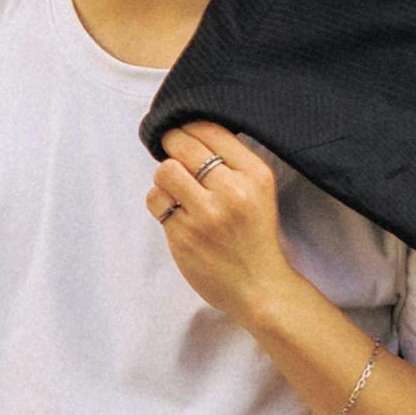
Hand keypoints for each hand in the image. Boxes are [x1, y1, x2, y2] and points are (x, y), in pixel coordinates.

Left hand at [148, 124, 303, 327]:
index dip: (188, 127)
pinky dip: (159, 202)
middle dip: (170, 145)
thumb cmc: (254, 236)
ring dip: (164, 178)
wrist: (259, 287)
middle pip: (183, 146)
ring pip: (165, 171)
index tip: (182, 133)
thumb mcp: (260, 191)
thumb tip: (187, 131)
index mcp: (256, 175)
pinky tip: (174, 211)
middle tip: (169, 151)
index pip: (211, 130)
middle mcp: (233, 191)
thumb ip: (232, 163)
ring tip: (176, 189)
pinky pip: (156, 201)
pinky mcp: (184, 235)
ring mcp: (207, 214)